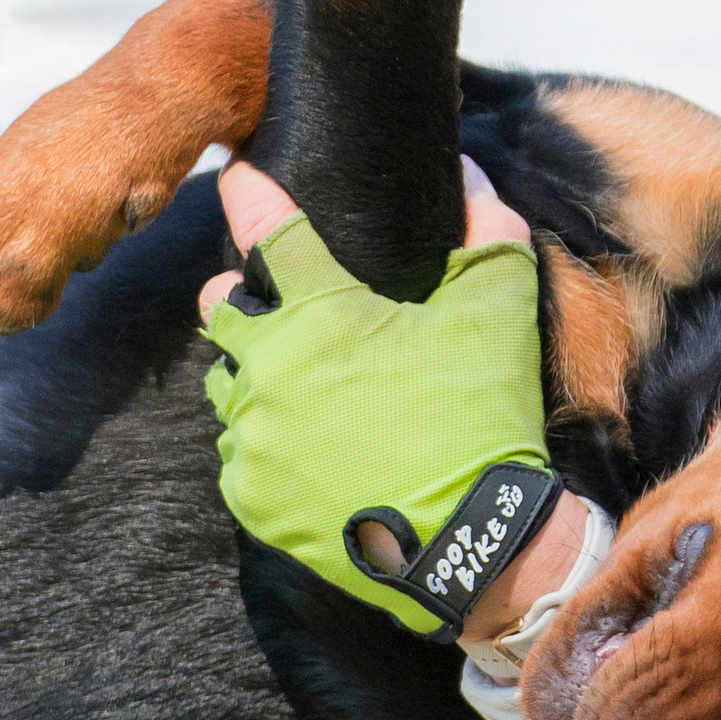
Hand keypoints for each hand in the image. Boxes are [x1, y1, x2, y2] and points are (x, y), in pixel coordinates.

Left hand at [198, 159, 580, 636]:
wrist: (471, 544)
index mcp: (321, 312)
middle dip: (240, 300)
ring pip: (227, 387)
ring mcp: (253, 436)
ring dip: (255, 379)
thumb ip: (488, 232)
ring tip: (306, 393)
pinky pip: (237, 455)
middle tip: (275, 309)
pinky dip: (266, 447)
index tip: (234, 174)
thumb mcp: (500, 314)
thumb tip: (471, 176)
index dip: (249, 194)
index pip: (270, 231)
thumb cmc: (482, 419)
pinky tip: (309, 454)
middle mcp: (269, 368)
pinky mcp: (250, 496)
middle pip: (220, 311)